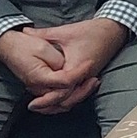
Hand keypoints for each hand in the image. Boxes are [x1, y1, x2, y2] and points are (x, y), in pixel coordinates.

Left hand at [1, 18, 128, 113]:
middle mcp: (84, 77)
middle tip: (34, 107)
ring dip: (58, 104)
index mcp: (76, 67)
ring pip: (73, 100)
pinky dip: (66, 98)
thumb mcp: (64, 32)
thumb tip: (24, 32)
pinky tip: (55, 96)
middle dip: (50, 106)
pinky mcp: (89, 78)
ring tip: (42, 105)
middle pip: (67, 101)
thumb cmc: (90, 31)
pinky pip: (77, 94)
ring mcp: (88, 79)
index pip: (62, 90)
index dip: (46, 99)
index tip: (33, 102)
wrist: (112, 31)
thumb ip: (43, 34)